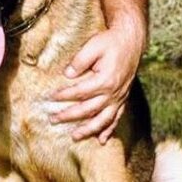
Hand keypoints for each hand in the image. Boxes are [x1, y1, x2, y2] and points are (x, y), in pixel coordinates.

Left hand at [48, 25, 142, 143]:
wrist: (131, 42)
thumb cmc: (110, 42)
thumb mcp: (93, 46)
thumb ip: (79, 61)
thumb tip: (67, 75)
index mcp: (105, 80)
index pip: (80, 92)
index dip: (64, 96)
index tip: (50, 97)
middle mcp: (113, 93)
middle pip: (89, 110)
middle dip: (69, 116)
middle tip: (53, 120)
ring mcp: (119, 98)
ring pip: (103, 120)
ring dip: (89, 130)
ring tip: (75, 137)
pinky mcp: (123, 99)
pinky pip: (116, 118)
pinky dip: (109, 130)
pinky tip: (102, 140)